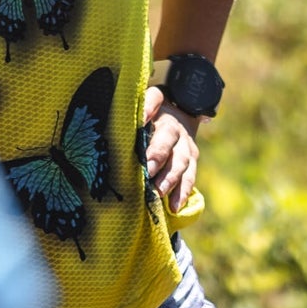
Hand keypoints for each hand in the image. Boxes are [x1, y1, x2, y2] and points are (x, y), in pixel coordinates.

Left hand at [142, 85, 200, 213]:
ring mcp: (186, 144)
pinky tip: (174, 206)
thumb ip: (130, 113)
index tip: (141, 120)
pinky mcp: (192, 159)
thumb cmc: (149, 116)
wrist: (180, 114)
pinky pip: (190, 177)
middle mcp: (174, 126)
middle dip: (158, 154)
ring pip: (181, 161)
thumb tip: (114, 123)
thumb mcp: (140, 108)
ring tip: (159, 192)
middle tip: (148, 170)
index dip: (148, 108)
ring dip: (170, 178)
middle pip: (168, 138)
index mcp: (159, 108)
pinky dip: (183, 192)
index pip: (154, 100)